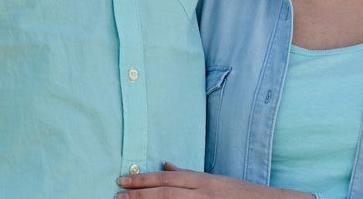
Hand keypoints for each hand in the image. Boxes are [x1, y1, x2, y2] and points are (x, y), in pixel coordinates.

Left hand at [116, 162, 314, 197]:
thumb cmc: (243, 194)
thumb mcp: (216, 181)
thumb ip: (190, 176)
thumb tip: (166, 167)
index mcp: (206, 182)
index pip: (169, 179)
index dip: (145, 179)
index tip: (123, 179)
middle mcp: (206, 194)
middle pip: (168, 193)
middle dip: (141, 193)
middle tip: (118, 194)